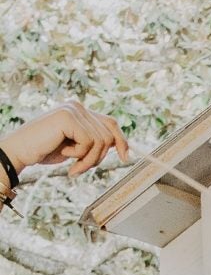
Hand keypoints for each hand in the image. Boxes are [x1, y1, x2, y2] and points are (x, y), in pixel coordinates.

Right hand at [1, 101, 127, 175]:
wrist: (21, 151)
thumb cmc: (46, 150)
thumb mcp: (77, 146)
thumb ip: (94, 141)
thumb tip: (120, 146)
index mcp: (79, 111)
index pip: (111, 123)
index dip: (122, 140)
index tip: (126, 157)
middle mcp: (77, 106)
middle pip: (109, 135)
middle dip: (99, 157)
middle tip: (81, 167)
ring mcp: (72, 110)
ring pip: (101, 142)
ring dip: (89, 160)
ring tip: (72, 164)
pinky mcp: (68, 117)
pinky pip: (89, 143)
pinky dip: (80, 156)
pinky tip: (64, 154)